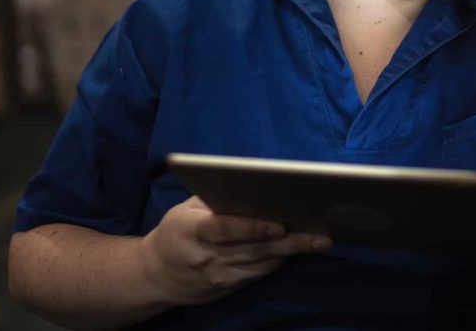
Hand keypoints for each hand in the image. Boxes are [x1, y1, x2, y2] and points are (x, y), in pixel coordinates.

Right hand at [140, 195, 331, 305]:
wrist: (156, 275)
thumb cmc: (176, 232)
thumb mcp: (186, 210)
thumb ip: (214, 200)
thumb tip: (250, 186)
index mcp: (192, 230)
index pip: (225, 229)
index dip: (253, 227)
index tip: (279, 223)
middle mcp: (206, 257)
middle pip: (253, 249)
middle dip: (289, 242)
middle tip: (320, 234)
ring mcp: (218, 277)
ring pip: (261, 265)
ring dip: (291, 253)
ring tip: (319, 241)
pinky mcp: (228, 289)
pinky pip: (259, 275)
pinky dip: (279, 261)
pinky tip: (298, 250)